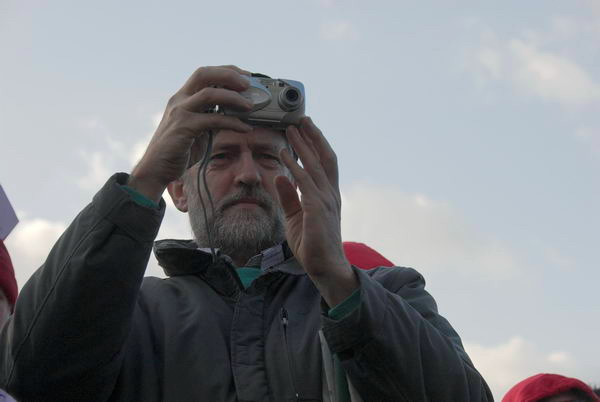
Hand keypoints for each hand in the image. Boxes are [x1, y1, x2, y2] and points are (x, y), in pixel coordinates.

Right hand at [129, 65, 253, 201]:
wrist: (156, 169)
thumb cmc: (179, 150)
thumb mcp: (198, 128)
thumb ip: (212, 117)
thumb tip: (238, 114)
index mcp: (183, 97)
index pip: (205, 73)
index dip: (227, 71)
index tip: (246, 76)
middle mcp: (179, 100)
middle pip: (204, 74)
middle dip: (229, 75)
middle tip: (248, 84)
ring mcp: (180, 112)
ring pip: (209, 94)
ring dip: (234, 98)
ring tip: (250, 106)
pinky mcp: (183, 128)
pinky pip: (213, 120)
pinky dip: (233, 123)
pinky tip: (245, 129)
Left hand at [275, 117, 358, 306]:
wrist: (326, 268)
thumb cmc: (313, 245)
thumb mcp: (296, 217)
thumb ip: (288, 197)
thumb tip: (279, 176)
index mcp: (327, 195)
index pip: (324, 162)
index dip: (316, 143)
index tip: (306, 128)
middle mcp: (330, 193)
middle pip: (324, 157)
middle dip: (312, 136)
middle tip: (301, 118)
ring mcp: (325, 201)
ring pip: (314, 165)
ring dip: (302, 145)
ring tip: (291, 128)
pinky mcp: (317, 210)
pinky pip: (304, 183)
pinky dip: (294, 166)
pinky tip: (284, 155)